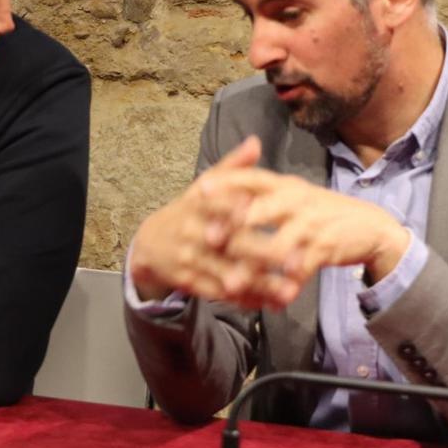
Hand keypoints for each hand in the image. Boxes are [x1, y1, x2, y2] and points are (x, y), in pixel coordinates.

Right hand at [130, 136, 296, 307]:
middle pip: (231, 244)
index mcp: (200, 204)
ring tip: (289, 293)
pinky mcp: (191, 283)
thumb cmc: (189, 211)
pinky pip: (221, 295)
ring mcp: (192, 260)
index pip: (221, 205)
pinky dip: (245, 301)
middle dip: (263, 254)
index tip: (272, 214)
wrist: (150, 245)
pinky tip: (270, 305)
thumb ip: (233, 167)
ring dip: (259, 286)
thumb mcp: (205, 184)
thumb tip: (255, 141)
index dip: (241, 209)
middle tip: (296, 260)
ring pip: (229, 274)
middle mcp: (195, 232)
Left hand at [215, 168, 410, 304]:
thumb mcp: (294, 195)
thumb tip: (226, 193)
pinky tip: (273, 301)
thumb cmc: (321, 211)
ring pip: (277, 246)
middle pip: (260, 210)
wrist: (369, 226)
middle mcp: (297, 201)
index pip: (253, 178)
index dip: (227, 182)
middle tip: (207, 239)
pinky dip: (286, 287)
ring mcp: (311, 225)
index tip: (200, 189)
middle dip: (233, 225)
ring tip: (232, 283)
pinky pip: (301, 270)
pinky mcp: (325, 249)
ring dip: (254, 267)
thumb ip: (262, 194)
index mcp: (286, 185)